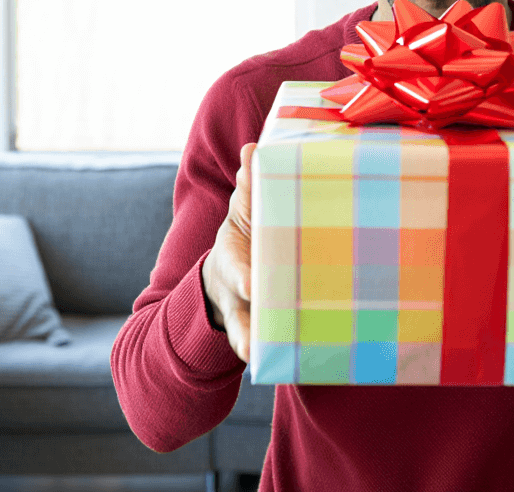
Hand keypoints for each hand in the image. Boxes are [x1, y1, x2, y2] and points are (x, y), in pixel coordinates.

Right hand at [201, 142, 254, 362]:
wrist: (223, 277)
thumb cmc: (245, 238)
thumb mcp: (243, 213)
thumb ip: (249, 188)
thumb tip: (252, 148)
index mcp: (233, 259)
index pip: (235, 269)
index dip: (243, 277)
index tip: (252, 286)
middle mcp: (236, 292)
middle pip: (237, 312)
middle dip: (244, 326)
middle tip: (253, 343)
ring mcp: (245, 315)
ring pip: (245, 335)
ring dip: (251, 346)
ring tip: (259, 362)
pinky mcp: (259, 331)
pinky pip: (265, 347)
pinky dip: (272, 357)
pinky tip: (290, 366)